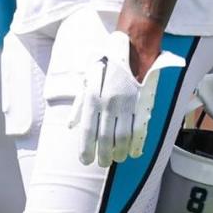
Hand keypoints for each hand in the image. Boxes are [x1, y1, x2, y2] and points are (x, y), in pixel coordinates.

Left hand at [69, 30, 183, 166]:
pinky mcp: (141, 103)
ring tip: (117, 159)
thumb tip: (71, 126)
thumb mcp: (87, 82)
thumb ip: (79, 106)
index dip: (86, 149)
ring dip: (120, 152)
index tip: (86, 161)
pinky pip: (139, 128)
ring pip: (123, 136)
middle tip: (103, 163)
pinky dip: (137, 143)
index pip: (88, 131)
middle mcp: (108, 103)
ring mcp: (126, 104)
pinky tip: (134, 152)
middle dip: (104, 155)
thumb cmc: (105, 66)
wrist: (130, 49)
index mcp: (92, 98)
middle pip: (106, 138)